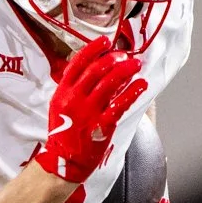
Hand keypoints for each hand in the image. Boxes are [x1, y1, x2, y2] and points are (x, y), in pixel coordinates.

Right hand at [31, 40, 146, 183]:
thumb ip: (72, 88)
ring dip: (126, 70)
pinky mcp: (102, 125)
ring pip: (110, 83)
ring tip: (136, 65)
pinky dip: (133, 92)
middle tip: (125, 55)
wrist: (64, 162)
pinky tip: (142, 84)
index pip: (78, 64)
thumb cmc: (64, 133)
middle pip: (97, 70)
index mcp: (62, 92)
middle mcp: (74, 99)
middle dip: (114, 59)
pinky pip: (120, 104)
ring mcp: (88, 112)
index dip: (93, 49)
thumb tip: (91, 67)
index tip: (106, 40)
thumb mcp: (59, 106)